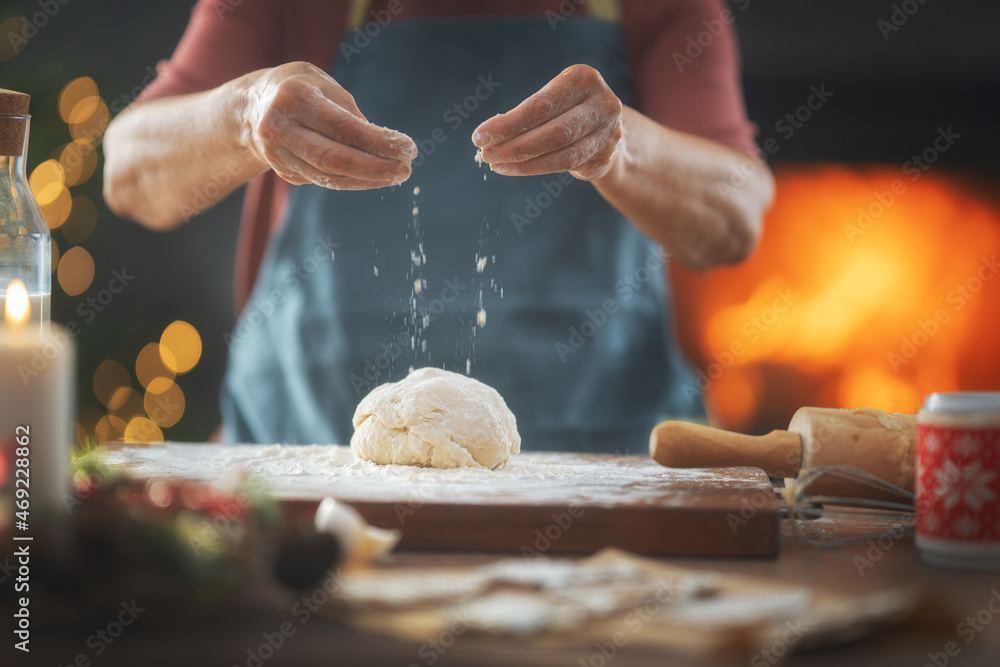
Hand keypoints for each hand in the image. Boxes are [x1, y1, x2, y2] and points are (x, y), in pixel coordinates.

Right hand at [242, 62, 416, 189]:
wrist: (253, 106)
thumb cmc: (300, 89)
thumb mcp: (324, 85)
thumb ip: (350, 114)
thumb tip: (385, 148)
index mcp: (293, 97)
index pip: (343, 127)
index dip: (379, 142)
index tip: (408, 148)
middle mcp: (279, 127)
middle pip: (334, 159)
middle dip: (376, 168)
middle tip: (406, 170)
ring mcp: (277, 154)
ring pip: (330, 176)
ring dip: (368, 179)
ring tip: (397, 175)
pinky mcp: (283, 171)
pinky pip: (324, 180)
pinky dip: (353, 181)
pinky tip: (374, 176)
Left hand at [472, 65, 623, 180]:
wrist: (608, 128)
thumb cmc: (568, 110)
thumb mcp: (551, 101)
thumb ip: (526, 114)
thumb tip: (488, 135)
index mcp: (582, 78)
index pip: (540, 106)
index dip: (508, 124)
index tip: (480, 136)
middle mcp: (601, 101)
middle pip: (552, 131)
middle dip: (513, 145)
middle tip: (485, 154)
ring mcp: (608, 129)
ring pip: (560, 152)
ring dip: (523, 161)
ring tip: (496, 163)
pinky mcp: (606, 153)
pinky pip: (567, 164)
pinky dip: (536, 168)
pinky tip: (514, 168)